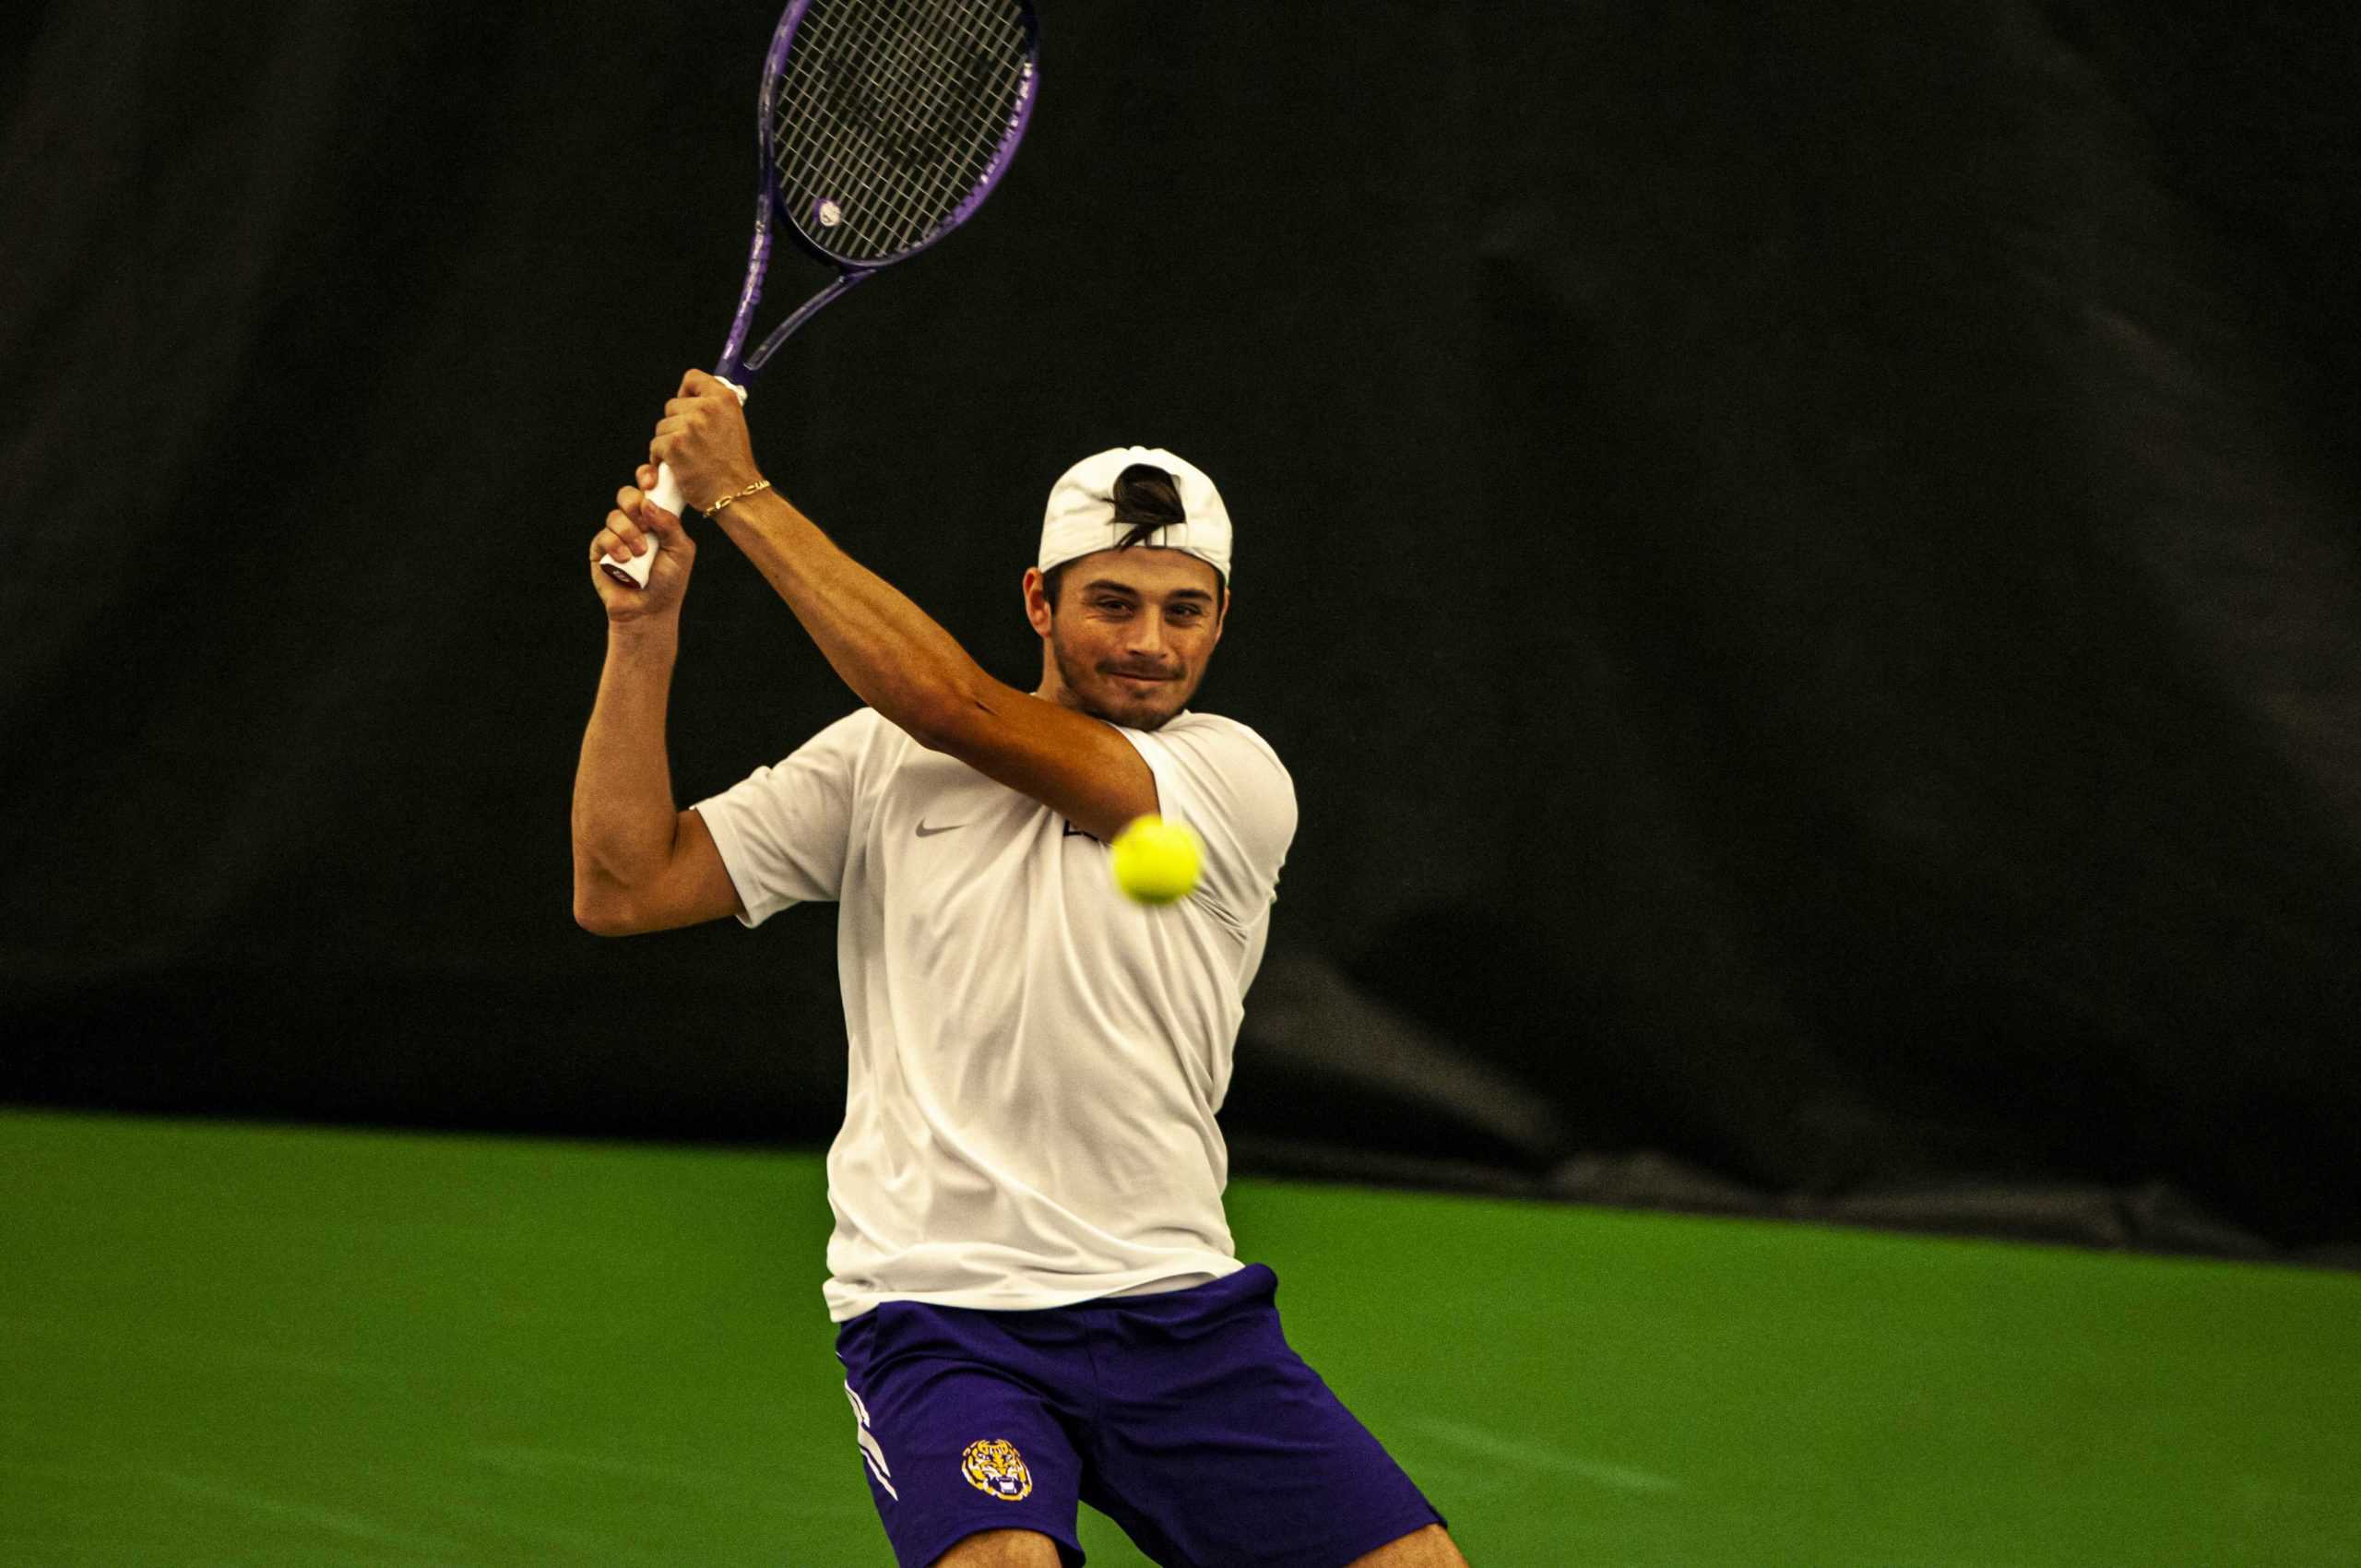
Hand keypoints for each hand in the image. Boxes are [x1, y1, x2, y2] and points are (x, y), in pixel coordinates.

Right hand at [589, 463, 695, 623]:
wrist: (649, 610)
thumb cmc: (670, 581)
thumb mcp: (681, 551)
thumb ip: (670, 525)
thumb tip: (649, 503)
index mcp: (657, 518)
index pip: (648, 488)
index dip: (647, 478)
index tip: (651, 483)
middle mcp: (635, 523)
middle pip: (627, 495)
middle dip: (634, 504)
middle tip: (644, 522)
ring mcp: (616, 535)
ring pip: (615, 516)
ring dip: (629, 532)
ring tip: (641, 552)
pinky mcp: (600, 550)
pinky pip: (603, 536)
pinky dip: (616, 546)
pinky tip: (625, 559)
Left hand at [650, 369, 762, 514]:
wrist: (737, 494)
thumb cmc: (735, 466)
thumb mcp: (734, 425)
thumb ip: (714, 408)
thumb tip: (689, 399)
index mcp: (724, 398)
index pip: (692, 378)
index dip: (686, 393)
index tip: (688, 407)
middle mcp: (706, 407)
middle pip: (672, 405)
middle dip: (677, 424)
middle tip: (692, 444)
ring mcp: (689, 426)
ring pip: (662, 427)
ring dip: (669, 443)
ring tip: (687, 458)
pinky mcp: (674, 445)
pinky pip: (655, 445)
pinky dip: (661, 459)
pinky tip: (676, 468)